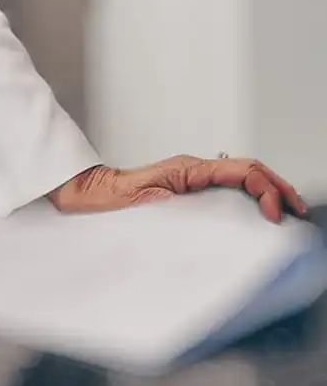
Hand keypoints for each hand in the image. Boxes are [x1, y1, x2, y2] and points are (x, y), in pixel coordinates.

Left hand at [49, 156, 307, 223]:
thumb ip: (167, 206)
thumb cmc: (108, 200)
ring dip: (268, 191)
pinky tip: (259, 214)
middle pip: (248, 171)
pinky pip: (228, 189)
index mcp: (188, 170)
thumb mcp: (139, 204)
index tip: (273, 215)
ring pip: (242, 178)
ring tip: (288, 211)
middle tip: (297, 211)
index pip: (239, 171)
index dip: (263, 190)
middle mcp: (194, 171)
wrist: (88, 195)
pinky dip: (250, 197)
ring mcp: (193, 180)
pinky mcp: (190, 191)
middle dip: (277, 188)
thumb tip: (196, 212)